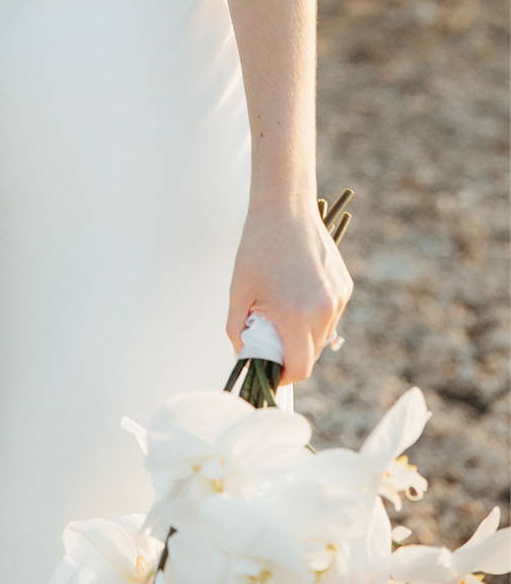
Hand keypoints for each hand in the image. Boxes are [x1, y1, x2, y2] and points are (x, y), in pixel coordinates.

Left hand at [226, 198, 352, 385]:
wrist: (285, 208)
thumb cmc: (258, 248)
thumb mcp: (239, 291)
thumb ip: (239, 330)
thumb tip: (245, 355)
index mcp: (296, 317)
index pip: (299, 368)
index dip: (282, 375)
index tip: (269, 368)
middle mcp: (324, 311)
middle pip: (311, 354)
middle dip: (291, 353)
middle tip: (270, 335)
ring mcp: (338, 299)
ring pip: (322, 334)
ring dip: (304, 332)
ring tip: (282, 306)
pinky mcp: (344, 286)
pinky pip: (330, 313)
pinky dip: (315, 312)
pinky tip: (297, 289)